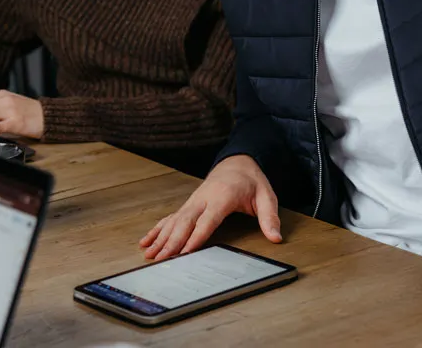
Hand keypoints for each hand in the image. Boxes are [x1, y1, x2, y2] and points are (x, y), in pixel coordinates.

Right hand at [139, 155, 281, 260]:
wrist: (237, 162)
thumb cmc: (251, 181)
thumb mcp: (266, 196)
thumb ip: (270, 217)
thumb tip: (276, 237)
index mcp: (223, 196)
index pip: (208, 219)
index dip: (196, 236)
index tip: (185, 252)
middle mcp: (204, 198)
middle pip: (185, 222)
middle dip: (172, 241)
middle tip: (162, 260)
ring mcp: (193, 201)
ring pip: (174, 221)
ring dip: (161, 238)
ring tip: (150, 256)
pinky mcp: (188, 204)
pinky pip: (170, 218)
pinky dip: (157, 230)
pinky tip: (146, 242)